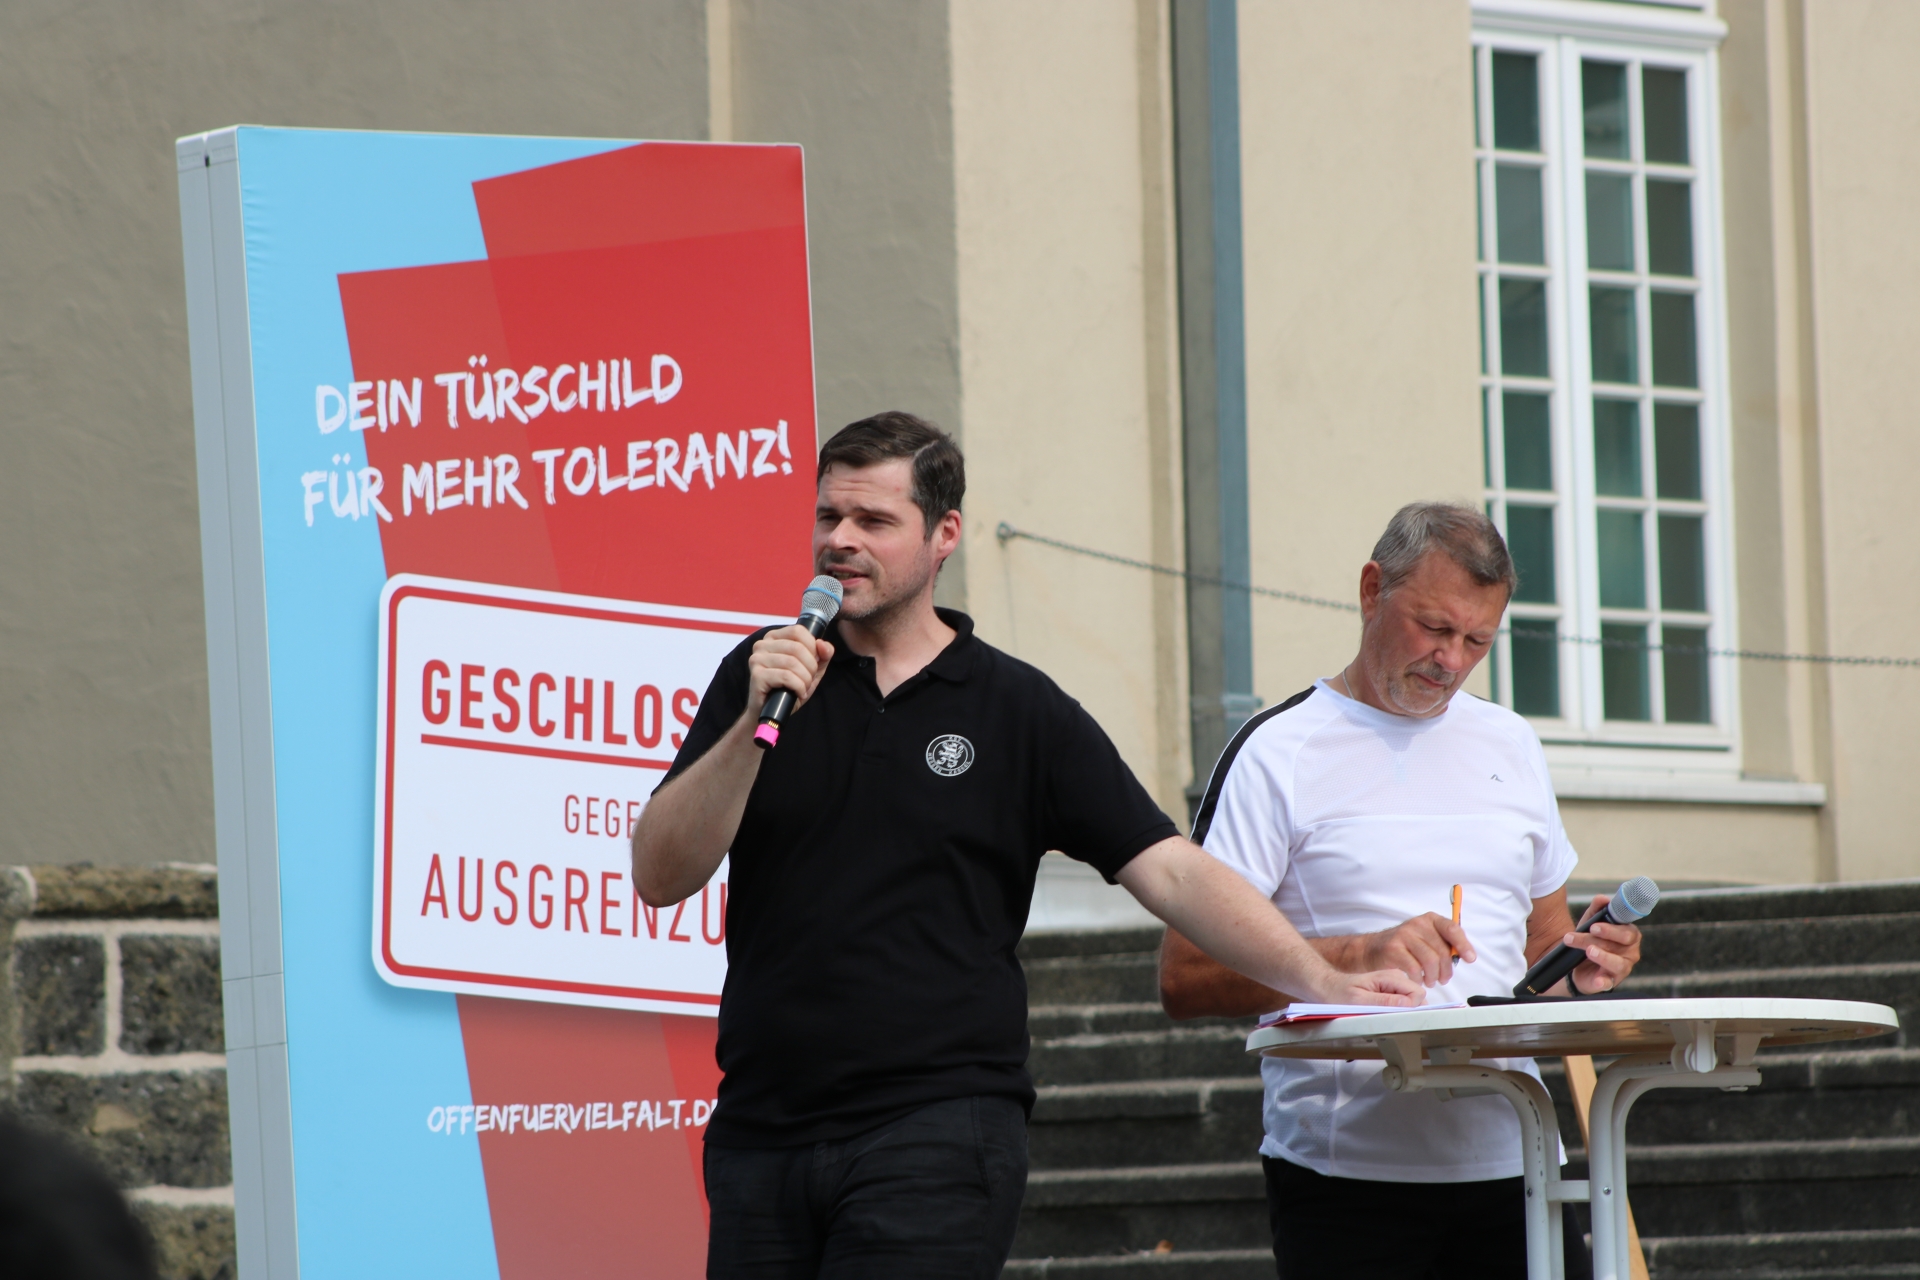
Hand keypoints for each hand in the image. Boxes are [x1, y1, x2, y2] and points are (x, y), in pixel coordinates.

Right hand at [746, 625, 832, 717]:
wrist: (771, 712)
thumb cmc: (790, 688)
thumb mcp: (811, 670)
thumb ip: (822, 655)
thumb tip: (823, 644)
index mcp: (774, 637)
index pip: (798, 631)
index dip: (812, 648)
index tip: (813, 663)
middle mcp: (762, 645)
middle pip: (797, 647)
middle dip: (810, 667)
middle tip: (808, 680)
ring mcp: (757, 660)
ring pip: (792, 662)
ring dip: (805, 679)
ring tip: (803, 688)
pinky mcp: (757, 676)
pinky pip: (786, 676)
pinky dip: (798, 687)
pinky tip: (797, 693)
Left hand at [1320, 968, 1424, 1006]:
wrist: (1329, 987)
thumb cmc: (1340, 992)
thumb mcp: (1359, 1000)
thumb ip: (1385, 1001)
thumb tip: (1408, 1004)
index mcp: (1390, 976)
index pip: (1417, 993)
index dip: (1411, 1008)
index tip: (1395, 1014)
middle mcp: (1396, 977)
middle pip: (1418, 997)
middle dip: (1408, 1010)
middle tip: (1385, 1014)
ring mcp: (1394, 983)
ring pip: (1412, 1001)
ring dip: (1401, 1011)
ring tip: (1380, 1012)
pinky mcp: (1391, 990)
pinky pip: (1403, 1002)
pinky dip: (1396, 1010)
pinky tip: (1381, 1010)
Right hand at [1355, 913, 1478, 988]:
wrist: (1372, 949)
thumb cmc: (1405, 947)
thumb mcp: (1426, 939)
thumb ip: (1444, 944)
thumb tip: (1465, 955)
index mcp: (1429, 919)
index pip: (1452, 928)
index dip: (1463, 944)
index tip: (1470, 958)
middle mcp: (1417, 924)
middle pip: (1442, 950)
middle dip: (1446, 970)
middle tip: (1444, 979)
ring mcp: (1404, 935)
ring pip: (1430, 961)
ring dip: (1433, 976)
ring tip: (1431, 981)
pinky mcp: (1393, 948)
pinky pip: (1414, 968)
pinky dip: (1419, 978)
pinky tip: (1417, 980)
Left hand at [1566, 894, 1640, 993]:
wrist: (1579, 965)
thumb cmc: (1591, 941)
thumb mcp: (1590, 923)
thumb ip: (1596, 910)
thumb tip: (1602, 899)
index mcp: (1628, 935)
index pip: (1628, 929)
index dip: (1613, 927)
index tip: (1596, 924)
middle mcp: (1630, 951)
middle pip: (1622, 942)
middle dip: (1604, 935)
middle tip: (1590, 930)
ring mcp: (1622, 968)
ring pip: (1617, 962)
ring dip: (1602, 956)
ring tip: (1589, 951)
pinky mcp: (1611, 982)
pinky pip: (1609, 982)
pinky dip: (1603, 982)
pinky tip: (1598, 981)